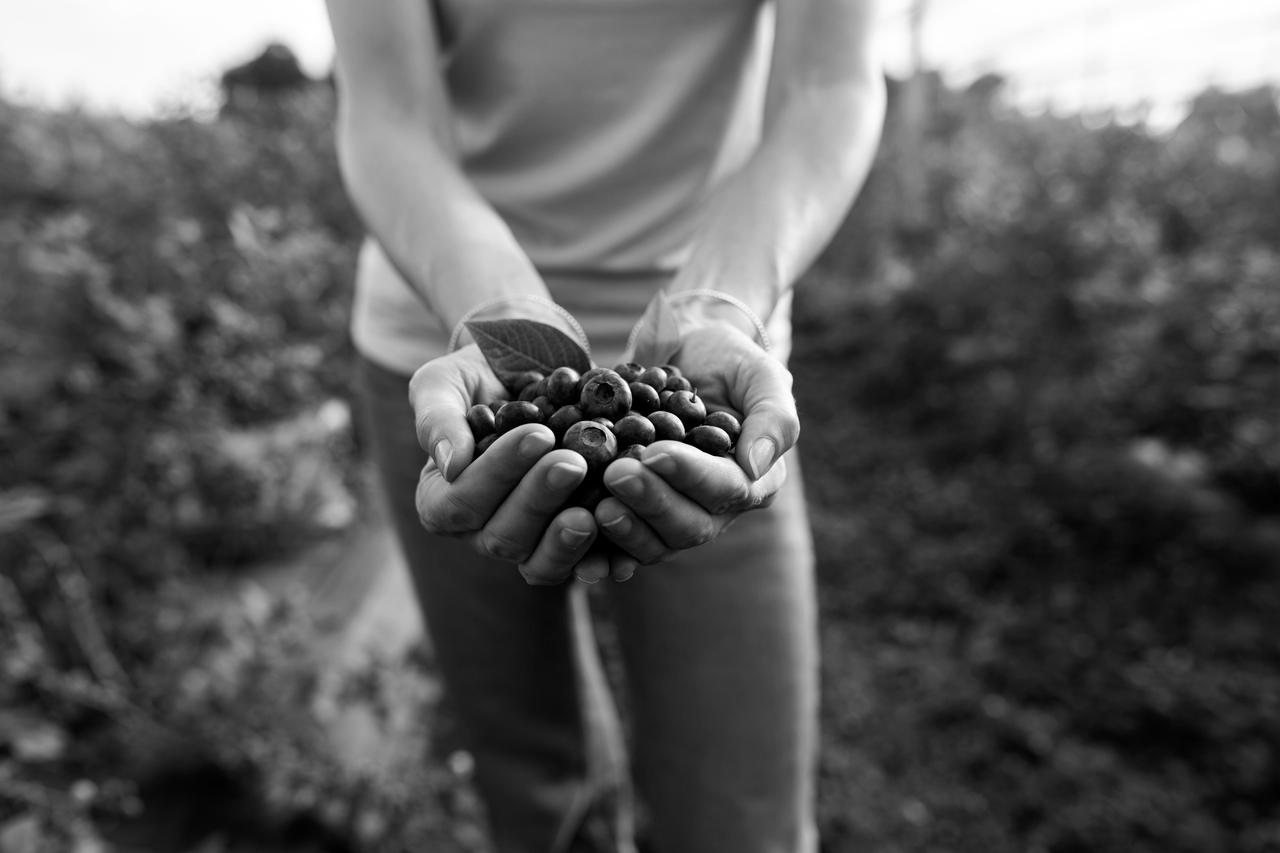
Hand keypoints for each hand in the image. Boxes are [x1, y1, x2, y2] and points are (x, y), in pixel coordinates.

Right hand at [410, 346, 603, 584]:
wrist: (531, 374)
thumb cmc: (476, 376)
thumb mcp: (443, 381)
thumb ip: (436, 418)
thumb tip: (451, 463)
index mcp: (440, 499)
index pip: (458, 503)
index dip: (497, 474)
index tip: (537, 434)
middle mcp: (479, 530)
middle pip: (502, 536)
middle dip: (539, 499)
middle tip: (574, 461)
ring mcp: (525, 541)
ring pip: (539, 560)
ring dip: (566, 536)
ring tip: (595, 507)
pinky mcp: (565, 541)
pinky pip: (580, 564)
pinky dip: (600, 558)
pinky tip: (620, 546)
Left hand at [592, 324, 799, 579]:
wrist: (684, 356)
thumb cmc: (729, 361)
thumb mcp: (760, 373)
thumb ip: (773, 416)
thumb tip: (755, 465)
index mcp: (754, 480)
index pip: (726, 489)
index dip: (689, 474)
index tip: (654, 452)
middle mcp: (716, 508)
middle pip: (688, 525)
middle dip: (651, 502)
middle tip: (615, 474)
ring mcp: (676, 515)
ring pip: (655, 542)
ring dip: (625, 528)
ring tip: (594, 507)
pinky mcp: (640, 514)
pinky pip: (622, 544)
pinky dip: (600, 551)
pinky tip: (576, 546)